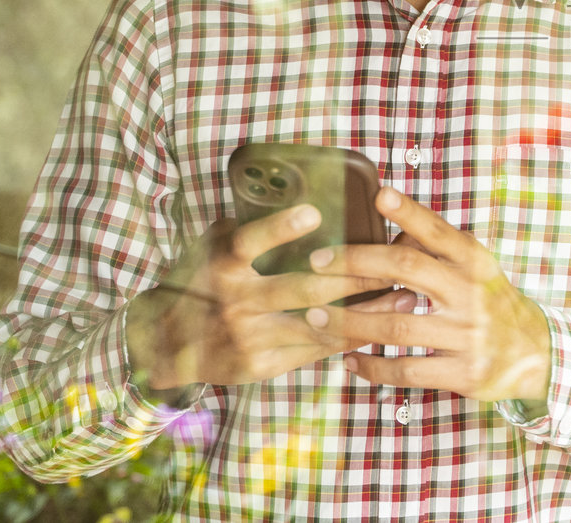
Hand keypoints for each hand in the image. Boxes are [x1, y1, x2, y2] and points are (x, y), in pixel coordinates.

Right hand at [125, 205, 387, 389]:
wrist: (166, 344)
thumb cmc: (201, 281)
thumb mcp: (214, 246)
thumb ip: (251, 230)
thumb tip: (309, 203)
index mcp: (221, 264)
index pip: (249, 242)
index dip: (278, 228)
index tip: (312, 212)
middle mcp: (234, 301)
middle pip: (301, 287)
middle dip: (356, 276)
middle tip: (396, 261)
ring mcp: (248, 337)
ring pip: (318, 323)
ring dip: (367, 311)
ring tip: (405, 295)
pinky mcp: (259, 366)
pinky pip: (314, 351)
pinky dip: (350, 336)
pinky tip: (380, 325)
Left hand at [305, 187, 551, 402]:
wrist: (535, 354)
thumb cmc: (492, 303)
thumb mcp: (478, 270)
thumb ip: (440, 249)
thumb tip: (393, 220)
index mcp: (476, 263)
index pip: (439, 231)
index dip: (410, 212)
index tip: (379, 195)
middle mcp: (472, 294)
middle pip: (408, 269)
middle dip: (357, 262)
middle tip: (317, 261)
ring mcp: (468, 336)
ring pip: (396, 325)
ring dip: (350, 320)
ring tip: (317, 314)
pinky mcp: (464, 373)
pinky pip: (406, 371)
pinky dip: (372, 367)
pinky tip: (350, 360)